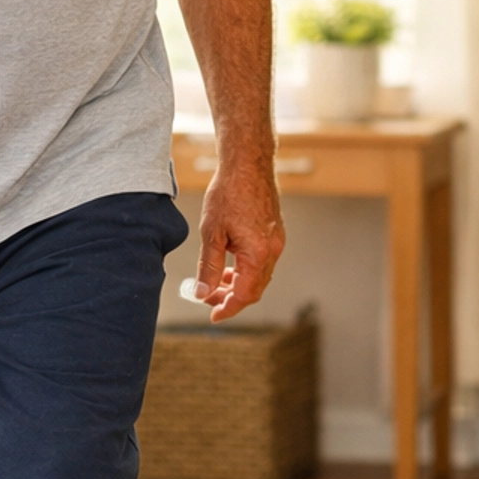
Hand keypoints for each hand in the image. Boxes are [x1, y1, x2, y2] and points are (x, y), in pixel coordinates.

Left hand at [189, 152, 284, 322]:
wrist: (248, 163)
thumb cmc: (229, 193)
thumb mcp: (211, 233)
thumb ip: (209, 267)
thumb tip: (202, 293)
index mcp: (258, 254)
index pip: (245, 295)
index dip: (228, 308)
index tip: (213, 315)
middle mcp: (273, 251)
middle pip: (254, 289)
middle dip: (232, 298)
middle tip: (208, 298)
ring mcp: (277, 242)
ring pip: (259, 276)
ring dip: (239, 283)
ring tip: (217, 282)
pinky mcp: (275, 234)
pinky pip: (262, 261)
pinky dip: (247, 269)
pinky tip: (230, 263)